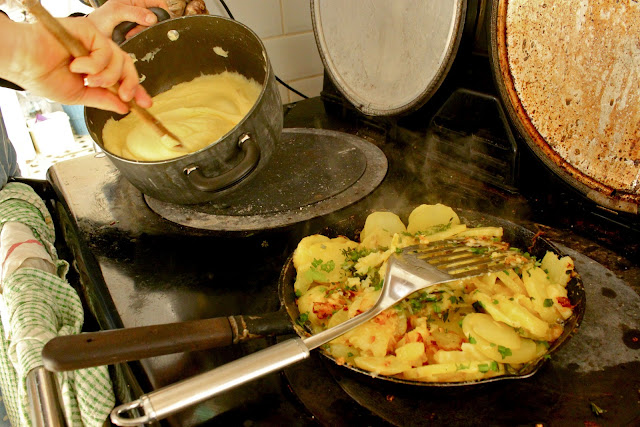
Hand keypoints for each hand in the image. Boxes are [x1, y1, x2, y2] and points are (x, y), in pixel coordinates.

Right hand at [0, 16, 150, 113]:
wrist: (23, 62)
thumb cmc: (42, 75)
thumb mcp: (79, 95)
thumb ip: (103, 100)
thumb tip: (123, 107)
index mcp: (95, 69)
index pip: (122, 77)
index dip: (137, 90)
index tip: (146, 103)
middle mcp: (97, 54)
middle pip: (128, 66)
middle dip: (131, 84)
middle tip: (124, 95)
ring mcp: (93, 42)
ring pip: (120, 60)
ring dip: (107, 76)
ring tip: (89, 80)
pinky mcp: (89, 31)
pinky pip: (106, 50)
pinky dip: (95, 63)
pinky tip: (78, 66)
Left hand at [87, 0, 168, 38]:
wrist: (93, 37)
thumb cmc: (99, 20)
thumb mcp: (116, 12)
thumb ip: (134, 13)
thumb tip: (152, 18)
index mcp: (135, 0)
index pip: (158, 2)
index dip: (162, 11)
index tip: (159, 20)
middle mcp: (139, 10)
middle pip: (157, 17)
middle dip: (150, 25)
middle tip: (138, 27)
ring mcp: (138, 22)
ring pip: (152, 28)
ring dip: (143, 32)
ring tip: (130, 33)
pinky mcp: (138, 33)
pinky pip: (146, 37)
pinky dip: (140, 38)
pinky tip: (130, 36)